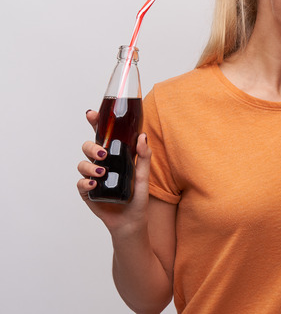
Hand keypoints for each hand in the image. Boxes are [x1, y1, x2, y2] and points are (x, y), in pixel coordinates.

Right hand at [76, 109, 151, 234]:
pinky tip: (93, 184)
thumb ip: (144, 157)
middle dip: (92, 147)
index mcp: (115, 156)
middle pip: (88, 147)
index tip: (92, 114)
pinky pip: (80, 183)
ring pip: (82, 163)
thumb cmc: (138, 198)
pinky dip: (85, 182)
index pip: (103, 136)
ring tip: (102, 172)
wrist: (131, 222)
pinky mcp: (87, 192)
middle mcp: (102, 164)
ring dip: (89, 165)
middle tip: (103, 153)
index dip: (95, 123)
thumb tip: (143, 136)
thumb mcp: (144, 176)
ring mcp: (93, 177)